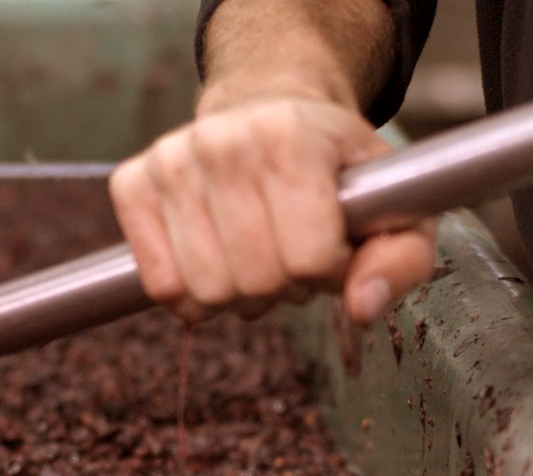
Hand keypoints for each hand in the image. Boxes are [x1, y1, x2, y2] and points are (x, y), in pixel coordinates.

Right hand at [110, 89, 435, 325]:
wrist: (269, 108)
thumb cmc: (335, 169)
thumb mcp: (395, 207)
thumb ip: (399, 261)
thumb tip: (359, 309)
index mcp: (291, 137)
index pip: (309, 260)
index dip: (329, 273)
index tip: (333, 248)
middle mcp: (221, 142)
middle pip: (255, 281)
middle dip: (284, 287)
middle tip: (292, 255)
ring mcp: (170, 161)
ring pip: (205, 291)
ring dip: (239, 296)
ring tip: (257, 257)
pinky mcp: (132, 184)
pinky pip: (160, 285)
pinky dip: (192, 297)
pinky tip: (217, 264)